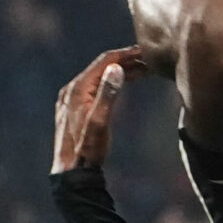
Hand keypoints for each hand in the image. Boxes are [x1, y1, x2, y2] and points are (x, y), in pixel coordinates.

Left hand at [51, 46, 145, 174]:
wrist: (71, 172)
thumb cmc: (88, 150)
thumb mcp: (100, 123)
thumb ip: (108, 95)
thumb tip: (116, 69)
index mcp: (78, 88)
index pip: (105, 61)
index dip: (127, 54)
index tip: (147, 51)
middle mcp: (73, 89)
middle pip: (103, 66)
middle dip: (128, 61)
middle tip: (151, 60)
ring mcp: (72, 98)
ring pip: (100, 76)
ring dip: (122, 71)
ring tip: (145, 71)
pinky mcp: (75, 108)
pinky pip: (96, 87)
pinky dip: (112, 82)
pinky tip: (124, 85)